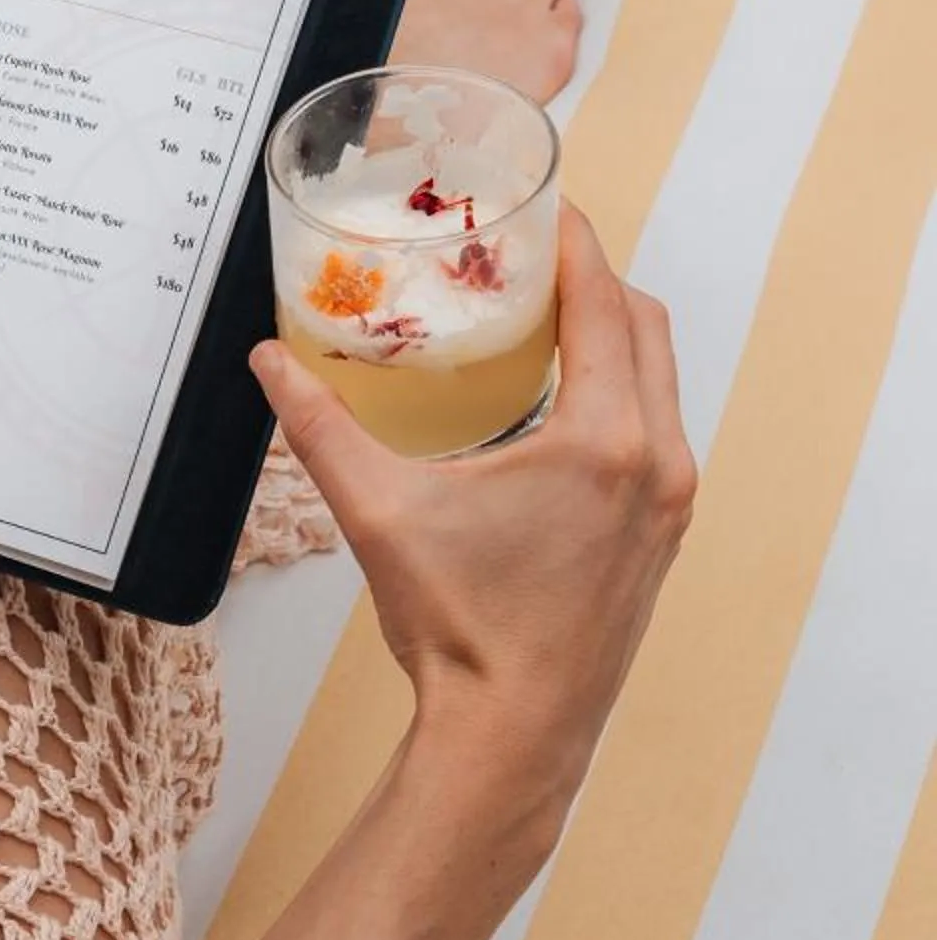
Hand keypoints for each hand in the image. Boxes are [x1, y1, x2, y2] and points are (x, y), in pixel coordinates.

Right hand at [251, 206, 695, 820]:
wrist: (512, 737)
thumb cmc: (457, 629)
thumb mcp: (378, 513)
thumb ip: (321, 427)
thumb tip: (269, 362)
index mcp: (602, 439)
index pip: (604, 300)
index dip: (574, 240)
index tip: (542, 202)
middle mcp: (657, 461)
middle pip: (644, 326)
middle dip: (592, 278)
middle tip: (528, 253)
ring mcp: (669, 502)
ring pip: (657, 379)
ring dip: (611, 335)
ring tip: (540, 317)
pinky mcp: (661, 536)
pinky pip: (656, 430)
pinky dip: (618, 391)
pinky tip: (556, 402)